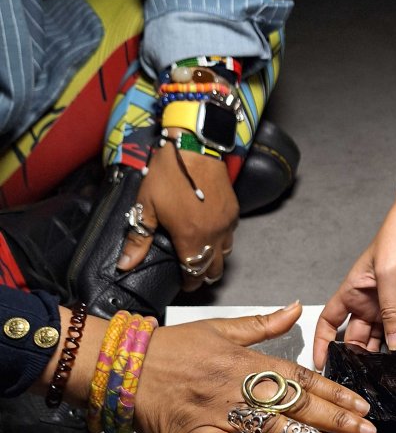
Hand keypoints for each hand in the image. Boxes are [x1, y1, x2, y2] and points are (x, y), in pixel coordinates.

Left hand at [116, 132, 238, 289]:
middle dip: (204, 275)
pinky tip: (211, 232)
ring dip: (214, 258)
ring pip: (225, 253)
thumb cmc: (168, 174)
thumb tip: (125, 265)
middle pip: (214, 269)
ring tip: (202, 254)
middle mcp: (213, 235)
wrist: (195, 148)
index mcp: (191, 238)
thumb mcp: (146, 205)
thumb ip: (138, 238)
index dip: (189, 283)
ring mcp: (227, 224)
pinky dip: (222, 240)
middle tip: (192, 273)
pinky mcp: (234, 211)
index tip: (184, 284)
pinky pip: (230, 235)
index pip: (194, 273)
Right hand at [130, 302, 376, 432]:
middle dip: (336, 418)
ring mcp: (219, 409)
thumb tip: (296, 307)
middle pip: (296, 402)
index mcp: (248, 361)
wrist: (125, 364)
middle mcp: (239, 385)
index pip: (302, 377)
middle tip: (366, 432)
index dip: (334, 391)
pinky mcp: (196, 432)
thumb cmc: (173, 348)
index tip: (360, 404)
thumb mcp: (222, 328)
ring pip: (269, 425)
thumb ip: (264, 324)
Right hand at [312, 168, 395, 368]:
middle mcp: (366, 302)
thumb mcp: (389, 272)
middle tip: (355, 378)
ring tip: (374, 376)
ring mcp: (387, 307)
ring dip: (374, 356)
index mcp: (351, 290)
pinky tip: (394, 360)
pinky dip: (395, 347)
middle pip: (353, 337)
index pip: (329, 323)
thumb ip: (391, 310)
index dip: (323, 343)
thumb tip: (393, 343)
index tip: (321, 363)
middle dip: (352, 357)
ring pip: (375, 339)